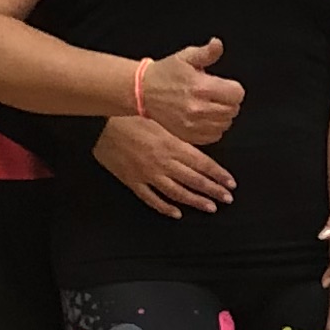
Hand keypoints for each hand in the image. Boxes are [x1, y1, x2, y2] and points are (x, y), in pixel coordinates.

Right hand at [95, 110, 231, 214]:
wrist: (98, 125)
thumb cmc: (129, 116)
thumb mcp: (160, 118)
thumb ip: (179, 132)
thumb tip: (200, 139)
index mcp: (172, 146)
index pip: (203, 164)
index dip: (218, 175)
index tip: (230, 183)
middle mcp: (163, 163)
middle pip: (194, 180)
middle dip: (213, 190)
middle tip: (227, 198)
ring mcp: (148, 175)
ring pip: (177, 193)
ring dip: (195, 201)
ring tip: (210, 207)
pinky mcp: (133, 182)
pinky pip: (152, 199)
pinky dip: (165, 208)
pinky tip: (177, 213)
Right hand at [135, 36, 243, 147]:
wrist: (144, 91)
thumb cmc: (166, 73)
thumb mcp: (186, 57)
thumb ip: (207, 52)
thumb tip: (218, 44)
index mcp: (201, 87)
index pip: (237, 94)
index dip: (233, 89)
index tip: (225, 86)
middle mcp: (199, 108)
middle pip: (233, 110)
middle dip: (229, 101)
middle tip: (217, 95)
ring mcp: (193, 124)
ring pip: (225, 124)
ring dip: (223, 115)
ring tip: (210, 105)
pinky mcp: (189, 135)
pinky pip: (214, 136)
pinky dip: (214, 128)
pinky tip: (205, 117)